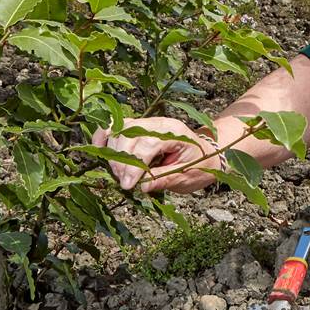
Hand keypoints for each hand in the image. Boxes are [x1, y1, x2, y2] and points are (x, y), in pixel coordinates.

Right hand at [92, 117, 221, 193]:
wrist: (208, 154)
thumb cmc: (199, 165)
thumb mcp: (187, 176)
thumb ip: (165, 178)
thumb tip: (142, 186)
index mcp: (175, 132)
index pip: (147, 143)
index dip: (134, 165)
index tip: (128, 185)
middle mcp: (159, 123)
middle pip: (129, 134)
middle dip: (122, 161)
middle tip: (125, 183)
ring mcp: (147, 123)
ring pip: (119, 129)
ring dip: (113, 152)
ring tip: (120, 174)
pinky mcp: (138, 127)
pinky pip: (115, 126)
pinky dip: (104, 137)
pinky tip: (100, 151)